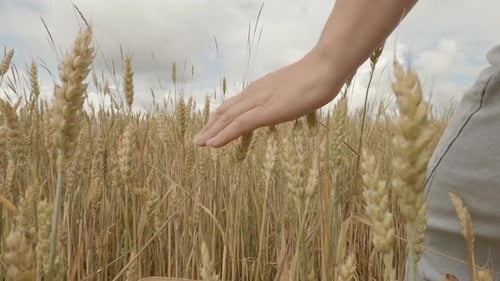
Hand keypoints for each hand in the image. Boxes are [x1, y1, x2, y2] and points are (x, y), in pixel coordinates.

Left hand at [193, 51, 343, 146]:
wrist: (325, 68)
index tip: (211, 127)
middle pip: (225, 111)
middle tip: (198, 139)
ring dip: (211, 131)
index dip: (220, 117)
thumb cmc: (315, 78)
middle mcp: (254, 93)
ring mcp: (259, 101)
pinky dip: (223, 134)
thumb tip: (282, 105)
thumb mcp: (293, 90)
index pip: (234, 104)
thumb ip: (283, 97)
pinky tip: (212, 144)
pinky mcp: (266, 111)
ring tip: (198, 143)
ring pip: (227, 118)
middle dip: (210, 126)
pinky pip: (239, 125)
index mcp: (260, 89)